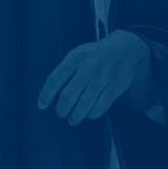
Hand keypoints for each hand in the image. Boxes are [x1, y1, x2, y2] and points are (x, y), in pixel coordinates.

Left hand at [38, 28, 152, 124]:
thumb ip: (65, 71)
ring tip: (72, 119)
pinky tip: (89, 114)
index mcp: (75, 58)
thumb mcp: (78, 55)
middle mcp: (88, 68)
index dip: (46, 95)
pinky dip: (92, 114)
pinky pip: (100, 107)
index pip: (55, 79)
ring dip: (75, 116)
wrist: (125, 49)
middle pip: (68, 96)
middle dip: (62, 109)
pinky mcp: (114, 88)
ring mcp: (102, 79)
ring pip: (84, 105)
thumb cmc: (95, 55)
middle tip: (61, 113)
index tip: (41, 105)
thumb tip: (50, 94)